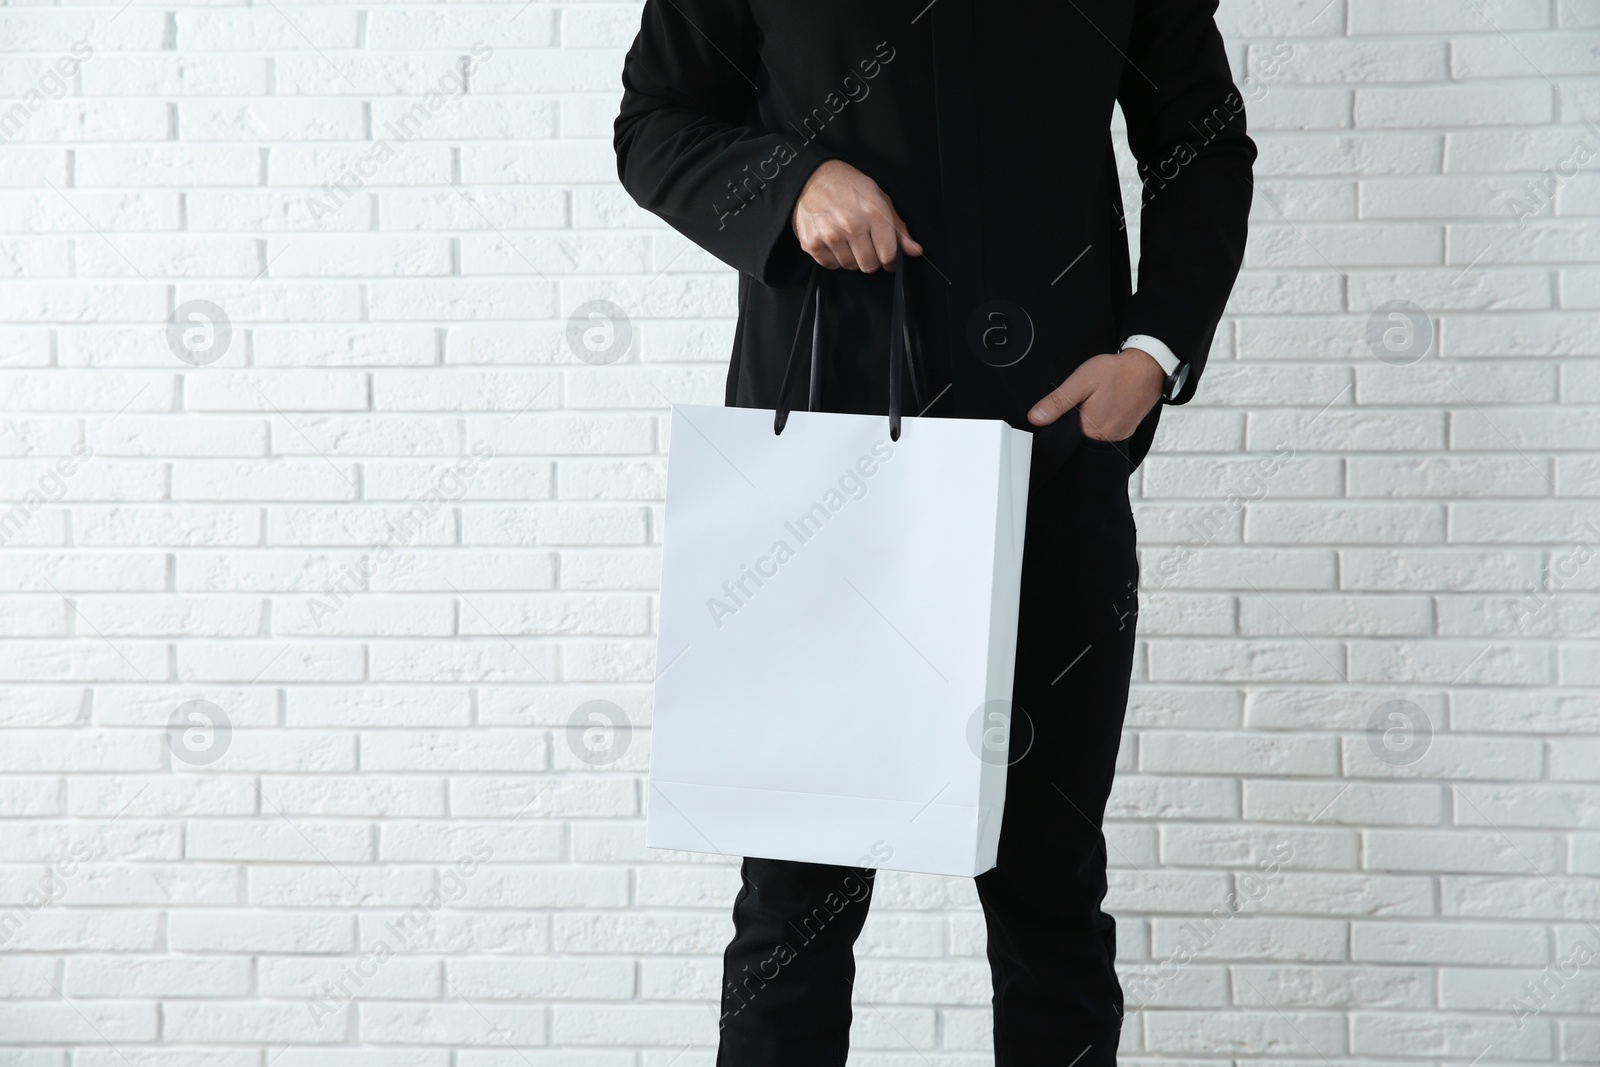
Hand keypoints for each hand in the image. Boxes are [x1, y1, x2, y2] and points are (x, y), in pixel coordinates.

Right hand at [792, 159, 922, 271]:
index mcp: (873, 213)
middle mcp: (852, 225)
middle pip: (869, 265)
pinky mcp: (812, 243)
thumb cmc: (849, 186)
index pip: (888, 255)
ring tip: (848, 239)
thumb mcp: (879, 199)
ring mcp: (830, 235)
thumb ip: (898, 228)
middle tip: (866, 246)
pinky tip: (834, 242)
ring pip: (850, 266)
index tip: (888, 260)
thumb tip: (915, 250)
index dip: (891, 262)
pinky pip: (831, 265)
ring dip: (852, 258)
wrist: (812, 177)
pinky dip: (834, 258)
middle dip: (872, 260)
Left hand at [1027, 349, 1164, 441]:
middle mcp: (1104, 439)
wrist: (1149, 367)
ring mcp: (1117, 436)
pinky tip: (1101, 408)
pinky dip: (1100, 422)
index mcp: (1089, 430)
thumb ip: (1057, 402)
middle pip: (1078, 440)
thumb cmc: (1116, 373)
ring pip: (1092, 436)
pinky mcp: (1125, 430)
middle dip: (1072, 426)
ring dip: (1086, 424)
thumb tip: (1035, 418)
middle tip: (1079, 404)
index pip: (1064, 440)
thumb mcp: (1080, 382)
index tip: (1058, 414)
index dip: (1057, 428)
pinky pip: (1106, 432)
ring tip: (1091, 404)